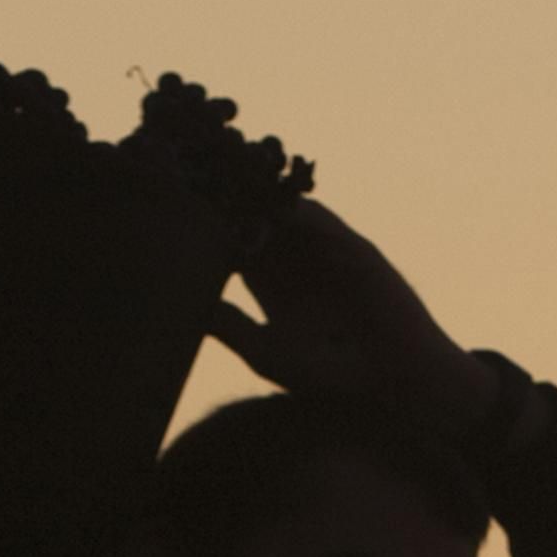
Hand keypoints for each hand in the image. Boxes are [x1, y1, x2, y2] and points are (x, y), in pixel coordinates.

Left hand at [207, 196, 488, 445]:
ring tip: (220, 174)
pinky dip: (294, 207)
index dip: (200, 222)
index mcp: (265, 277)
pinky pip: (320, 219)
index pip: (226, 237)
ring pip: (282, 207)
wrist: (392, 383)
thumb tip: (182, 306)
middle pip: (251, 211)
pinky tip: (267, 199)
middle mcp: (292, 255)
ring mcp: (322, 247)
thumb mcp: (265, 352)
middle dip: (223, 193)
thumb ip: (228, 327)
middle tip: (184, 173)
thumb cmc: (328, 377)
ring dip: (255, 190)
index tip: (164, 207)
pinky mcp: (351, 246)